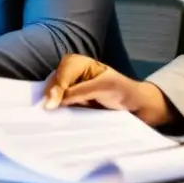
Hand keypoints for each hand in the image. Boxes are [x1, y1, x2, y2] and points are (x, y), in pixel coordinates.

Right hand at [42, 54, 173, 127]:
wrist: (137, 107)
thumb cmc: (123, 91)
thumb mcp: (103, 88)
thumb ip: (80, 91)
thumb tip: (55, 101)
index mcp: (78, 63)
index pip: (61, 74)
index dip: (55, 88)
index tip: (51, 105)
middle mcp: (71, 75)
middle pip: (53, 84)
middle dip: (49, 96)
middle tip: (46, 111)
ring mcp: (70, 90)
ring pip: (53, 96)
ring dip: (51, 105)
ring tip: (46, 117)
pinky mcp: (72, 105)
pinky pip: (60, 107)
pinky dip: (56, 113)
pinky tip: (53, 119)